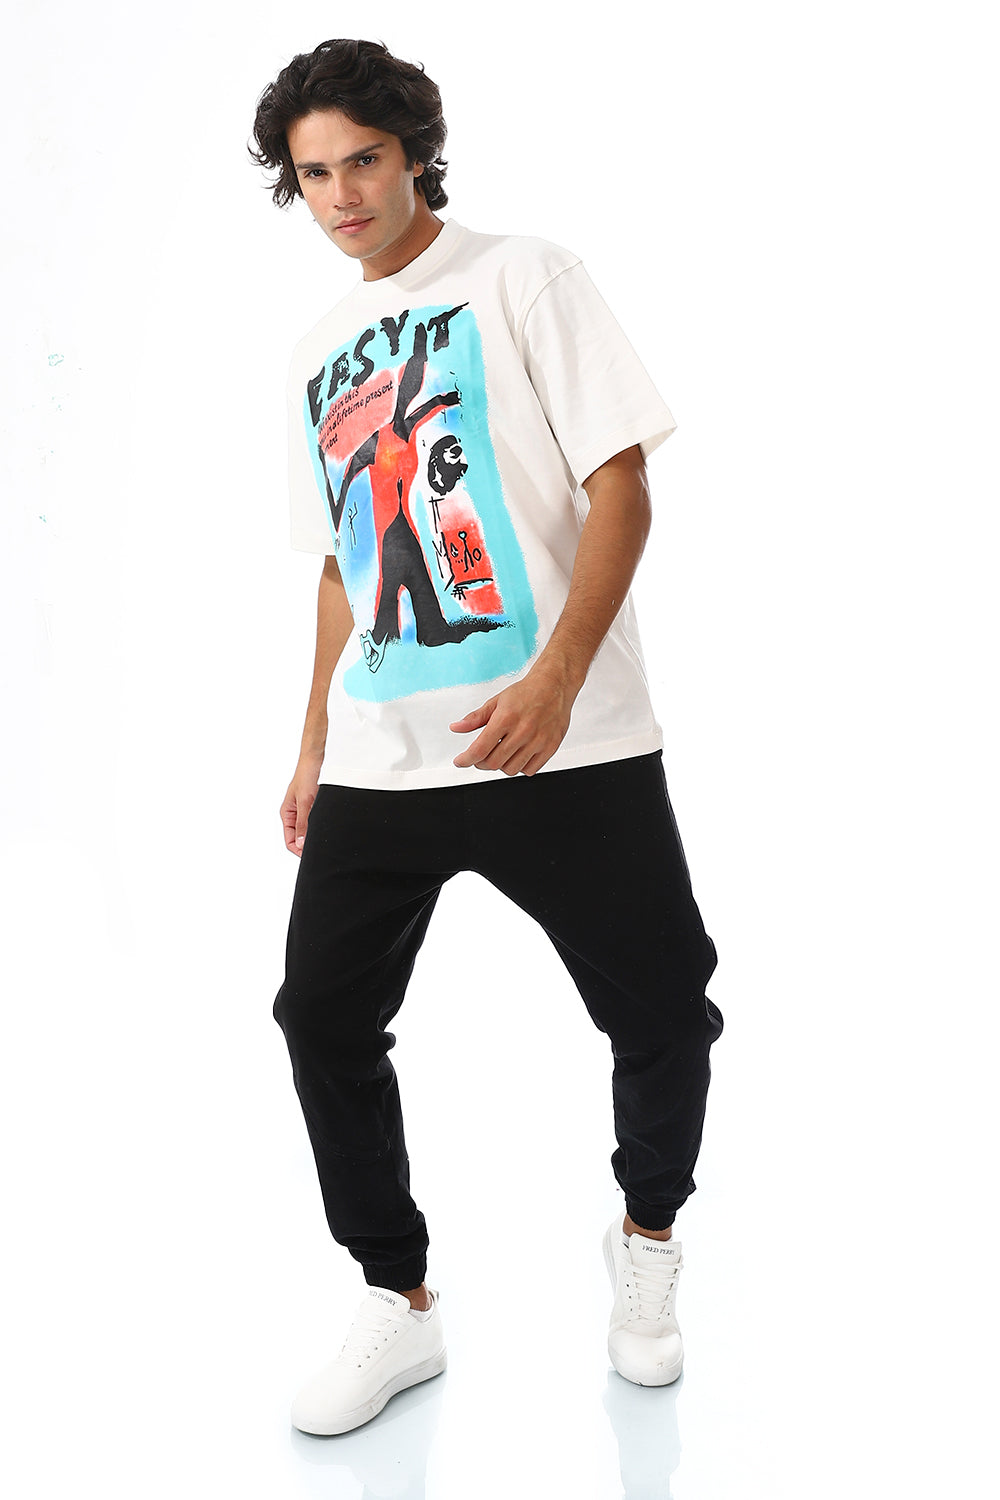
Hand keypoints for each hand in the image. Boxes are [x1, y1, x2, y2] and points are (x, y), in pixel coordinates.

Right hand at [280, 760, 321, 855]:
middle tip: (322, 846)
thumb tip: (301, 844)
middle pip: (300, 838)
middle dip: (309, 844)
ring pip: (310, 830)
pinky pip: (319, 821)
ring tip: (326, 833)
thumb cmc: (307, 774)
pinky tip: (330, 823)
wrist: (319, 758)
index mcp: (287, 814)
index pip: (290, 841)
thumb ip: (303, 823)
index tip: (312, 854)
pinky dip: (323, 824)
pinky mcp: (317, 806)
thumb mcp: (305, 801)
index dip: (299, 850)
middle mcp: (296, 814)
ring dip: (317, 833)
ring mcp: (306, 810)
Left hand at [450, 664, 576, 775]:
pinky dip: (519, 767)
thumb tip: (456, 727)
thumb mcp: (496, 701)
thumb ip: (475, 718)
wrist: (554, 686)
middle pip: (493, 763)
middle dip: (480, 763)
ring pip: (510, 769)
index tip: (461, 761)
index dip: (466, 759)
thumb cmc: (526, 692)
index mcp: (506, 718)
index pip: (480, 749)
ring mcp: (538, 741)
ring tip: (501, 753)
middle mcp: (523, 731)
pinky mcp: (550, 747)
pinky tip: (517, 755)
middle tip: (480, 756)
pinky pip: (529, 770)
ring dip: (500, 766)